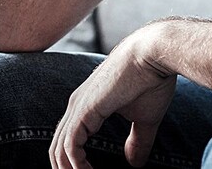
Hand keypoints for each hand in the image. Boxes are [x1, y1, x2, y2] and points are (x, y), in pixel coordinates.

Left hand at [50, 30, 176, 168]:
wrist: (154, 54)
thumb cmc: (151, 80)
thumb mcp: (145, 119)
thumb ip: (137, 141)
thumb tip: (134, 164)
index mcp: (86, 105)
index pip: (67, 141)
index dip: (74, 164)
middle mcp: (76, 106)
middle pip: (57, 149)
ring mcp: (77, 107)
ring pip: (59, 150)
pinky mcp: (84, 110)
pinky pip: (70, 145)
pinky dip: (76, 165)